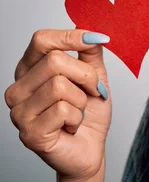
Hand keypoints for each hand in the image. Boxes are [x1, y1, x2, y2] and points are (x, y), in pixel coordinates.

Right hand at [4, 29, 112, 181]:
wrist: (90, 147)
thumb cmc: (90, 111)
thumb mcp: (94, 75)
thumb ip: (90, 52)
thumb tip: (92, 33)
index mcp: (30, 70)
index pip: (42, 40)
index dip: (71, 37)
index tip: (97, 40)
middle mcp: (18, 89)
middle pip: (55, 61)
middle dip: (86, 76)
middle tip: (91, 91)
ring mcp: (19, 112)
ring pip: (60, 86)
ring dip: (82, 100)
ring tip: (77, 112)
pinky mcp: (29, 132)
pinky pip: (63, 110)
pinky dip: (77, 117)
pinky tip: (71, 126)